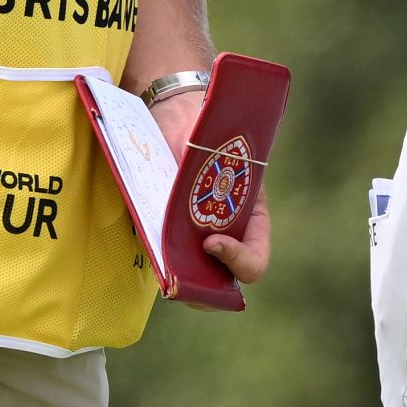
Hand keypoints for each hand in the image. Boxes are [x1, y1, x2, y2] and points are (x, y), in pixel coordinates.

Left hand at [150, 88, 272, 284]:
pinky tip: (151, 248)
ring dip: (180, 280)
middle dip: (204, 287)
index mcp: (251, 219)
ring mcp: (198, 242)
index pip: (255, 261)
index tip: (210, 241)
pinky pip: (168, 265)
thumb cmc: (203, 132)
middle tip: (181, 275)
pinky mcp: (170, 240)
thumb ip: (205, 165)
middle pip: (223, 287)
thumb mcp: (210, 148)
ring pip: (194, 283)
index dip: (237, 260)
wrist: (177, 119)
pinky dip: (161, 265)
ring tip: (165, 265)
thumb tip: (186, 181)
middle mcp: (228, 237)